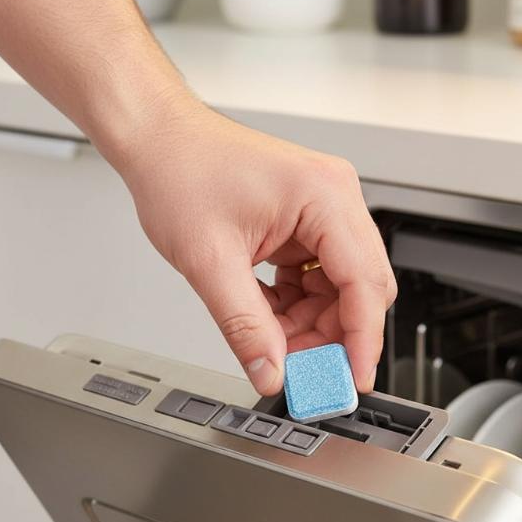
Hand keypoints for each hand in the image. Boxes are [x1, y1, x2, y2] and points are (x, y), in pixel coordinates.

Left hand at [118, 97, 396, 395]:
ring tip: (273, 346)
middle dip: (333, 337)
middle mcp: (333, 199)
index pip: (364, 283)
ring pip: (338, 291)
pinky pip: (316, 280)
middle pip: (360, 289)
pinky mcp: (305, 224)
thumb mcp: (209, 261)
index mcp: (324, 196)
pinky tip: (267, 318)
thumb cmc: (180, 171)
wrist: (158, 141)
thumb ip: (244, 326)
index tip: (352, 380)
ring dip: (310, 326)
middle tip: (305, 373)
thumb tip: (270, 372)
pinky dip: (296, 308)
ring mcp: (321, 212)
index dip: (362, 340)